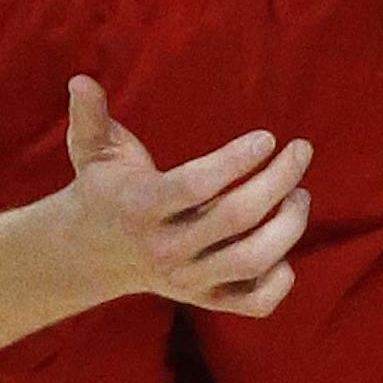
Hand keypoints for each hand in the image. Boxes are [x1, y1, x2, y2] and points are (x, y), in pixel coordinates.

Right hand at [56, 75, 310, 317]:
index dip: (235, 161)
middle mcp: (166, 250)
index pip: (196, 187)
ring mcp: (188, 281)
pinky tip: (285, 244)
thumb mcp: (92, 149)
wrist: (94, 254)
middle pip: (234, 220)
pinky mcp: (205, 301)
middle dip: (277, 182)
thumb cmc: (103, 187)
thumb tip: (80, 80)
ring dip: (288, 227)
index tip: (268, 137)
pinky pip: (254, 303)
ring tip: (301, 193)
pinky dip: (280, 280)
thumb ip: (90, 114)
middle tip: (301, 151)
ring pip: (251, 261)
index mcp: (142, 208)